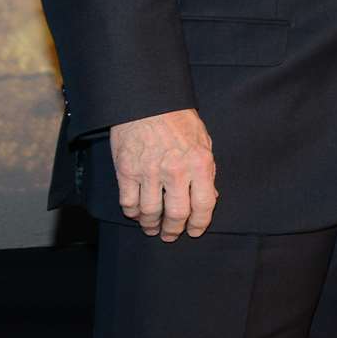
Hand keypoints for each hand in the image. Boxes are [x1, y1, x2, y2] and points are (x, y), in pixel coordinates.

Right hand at [110, 108, 216, 239]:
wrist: (148, 102)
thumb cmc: (178, 120)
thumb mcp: (203, 142)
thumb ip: (207, 171)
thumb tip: (210, 197)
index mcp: (200, 163)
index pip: (204, 204)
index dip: (200, 223)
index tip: (195, 231)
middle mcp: (176, 171)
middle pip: (177, 214)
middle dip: (175, 230)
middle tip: (172, 235)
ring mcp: (149, 172)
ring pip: (150, 213)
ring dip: (151, 225)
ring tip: (153, 228)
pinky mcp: (127, 171)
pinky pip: (129, 203)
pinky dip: (133, 213)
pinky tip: (137, 214)